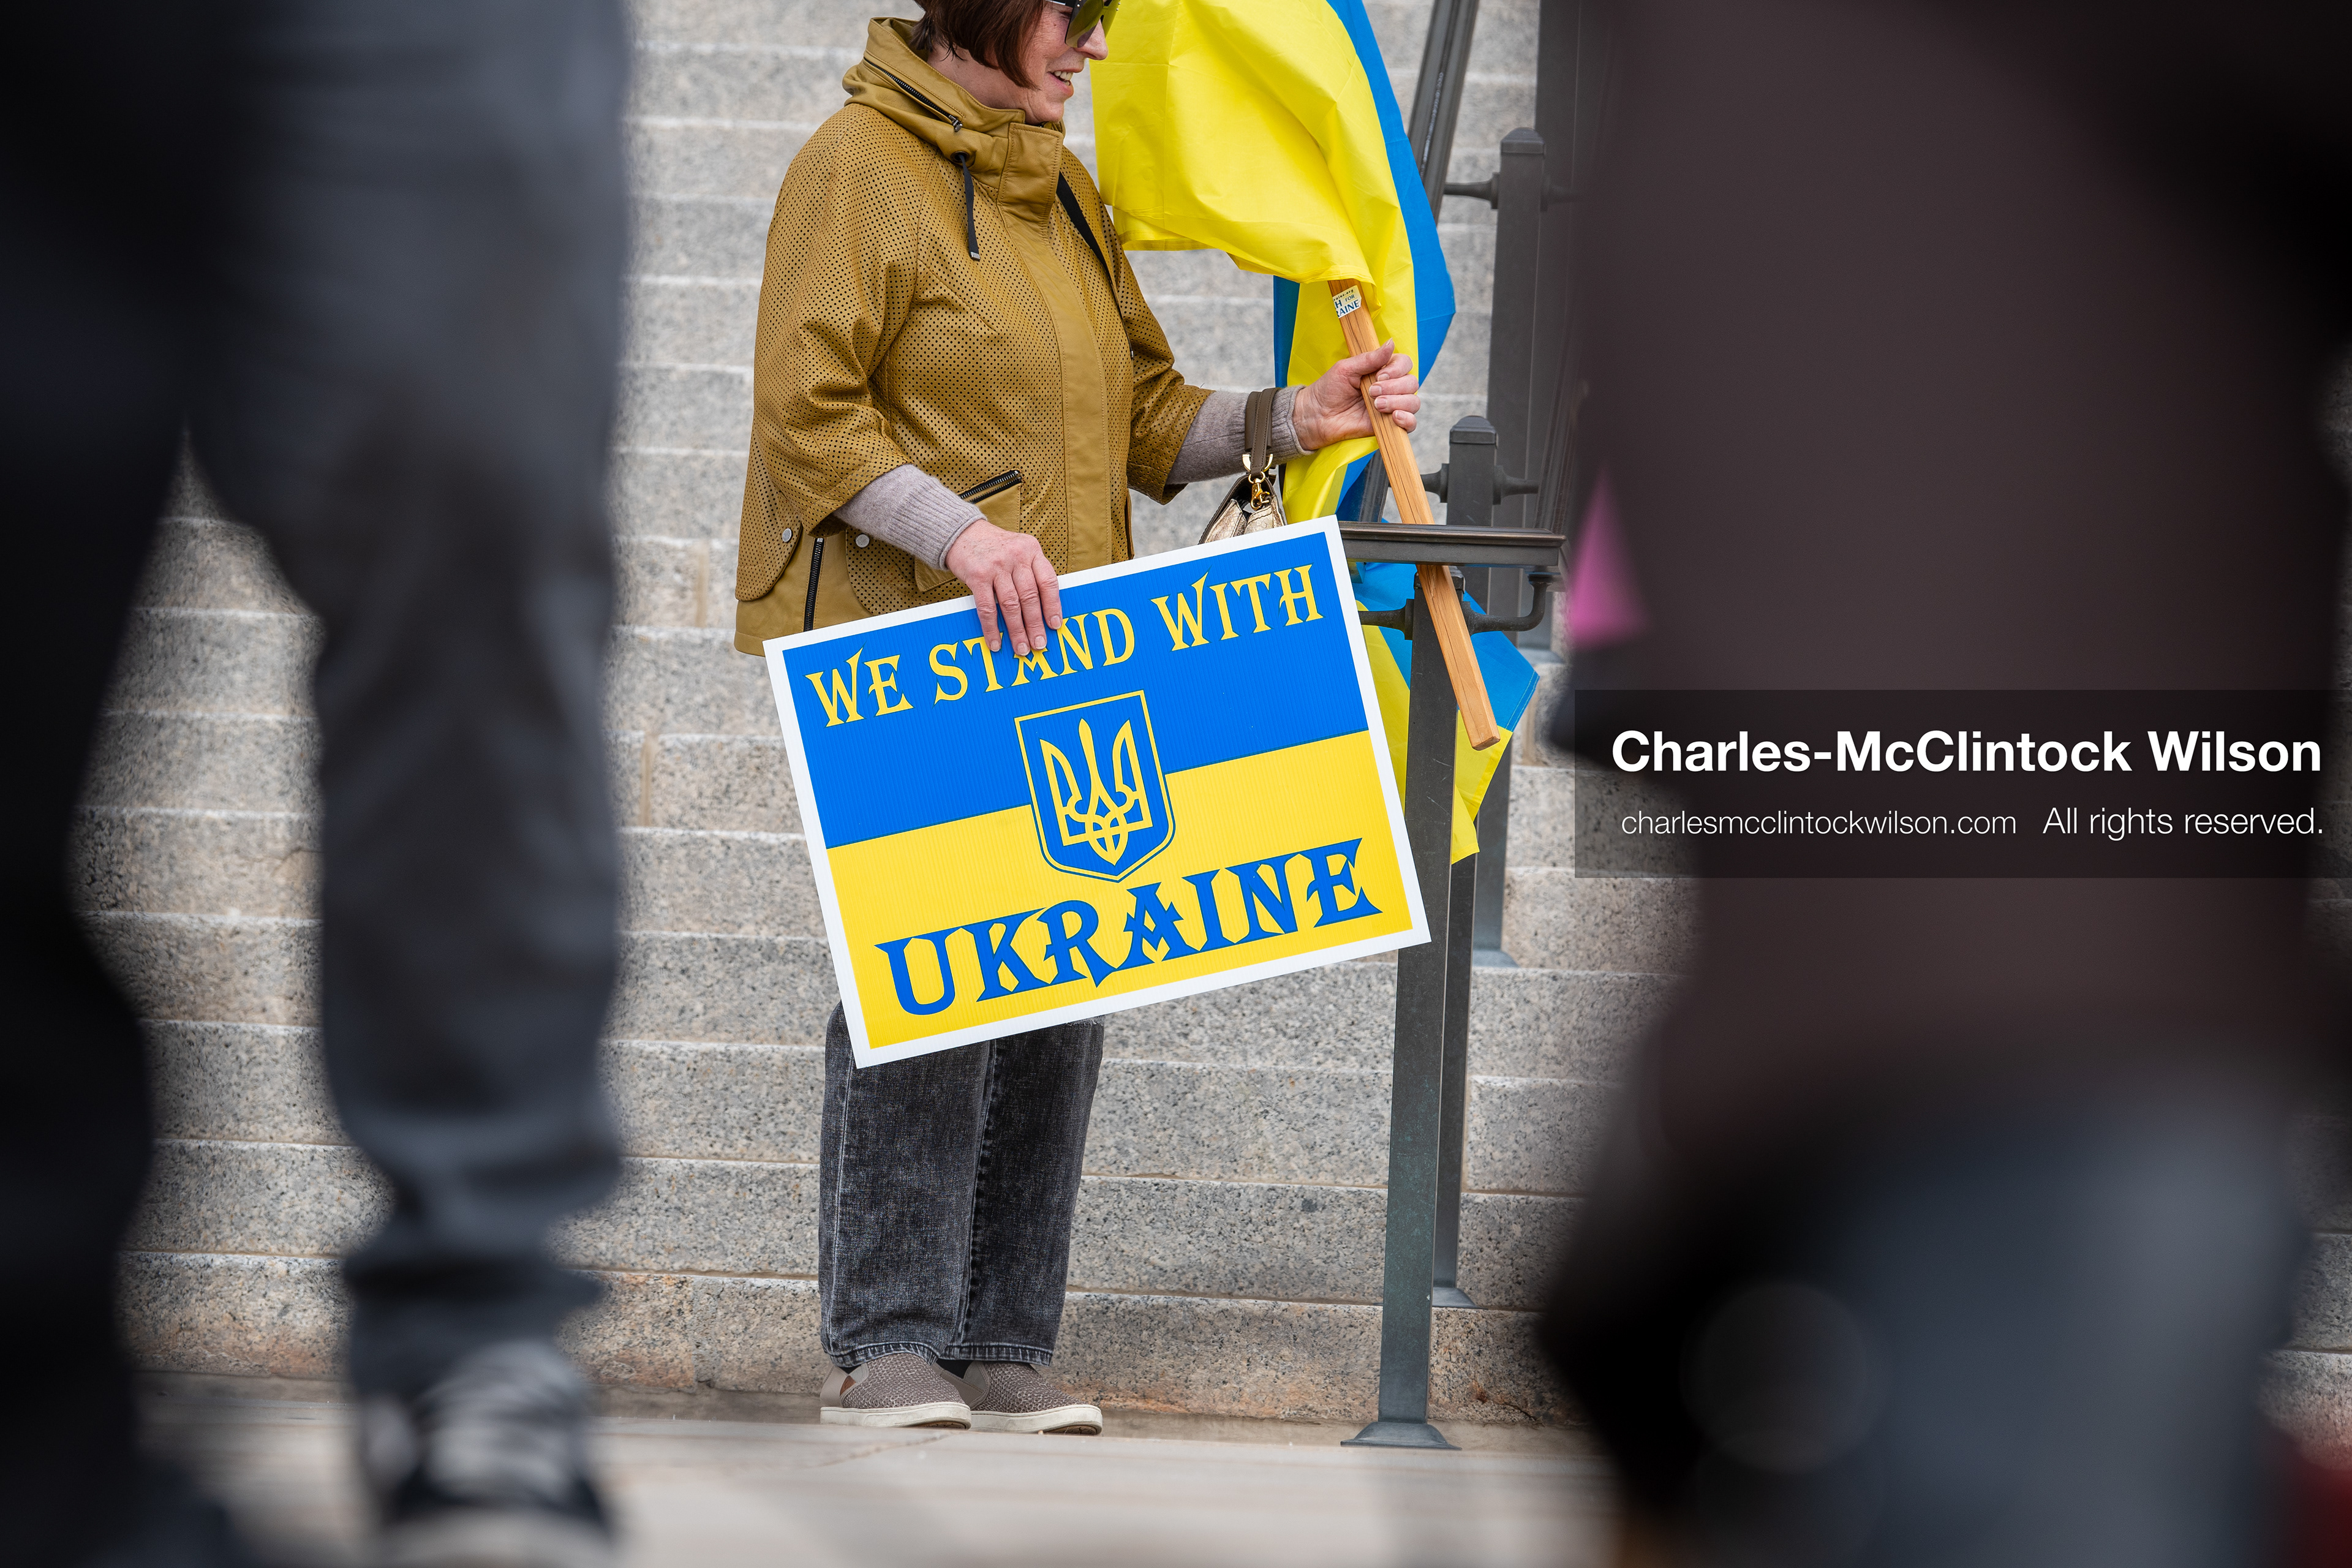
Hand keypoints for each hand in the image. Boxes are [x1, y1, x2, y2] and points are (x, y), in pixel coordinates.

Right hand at [945, 519, 1061, 655]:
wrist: (962, 533)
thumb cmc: (995, 547)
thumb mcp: (1019, 550)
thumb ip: (1032, 572)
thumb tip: (1044, 611)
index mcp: (1031, 550)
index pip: (1048, 581)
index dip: (1053, 605)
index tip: (1055, 625)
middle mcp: (1016, 556)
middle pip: (1030, 596)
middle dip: (1035, 624)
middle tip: (1039, 644)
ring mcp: (996, 566)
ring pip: (1011, 605)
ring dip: (1017, 630)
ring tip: (1021, 647)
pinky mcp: (977, 576)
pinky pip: (987, 608)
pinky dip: (992, 628)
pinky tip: (995, 642)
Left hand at [1291, 340, 1420, 450]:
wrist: (1316, 417)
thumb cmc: (1328, 390)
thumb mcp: (1346, 368)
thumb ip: (1370, 358)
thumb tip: (1391, 343)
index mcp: (1381, 371)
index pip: (1405, 364)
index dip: (1397, 369)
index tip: (1380, 375)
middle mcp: (1390, 388)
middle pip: (1411, 382)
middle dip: (1394, 387)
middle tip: (1372, 392)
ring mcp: (1391, 407)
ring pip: (1413, 402)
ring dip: (1398, 402)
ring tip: (1377, 405)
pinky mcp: (1389, 426)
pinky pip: (1411, 423)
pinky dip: (1408, 420)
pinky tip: (1394, 417)